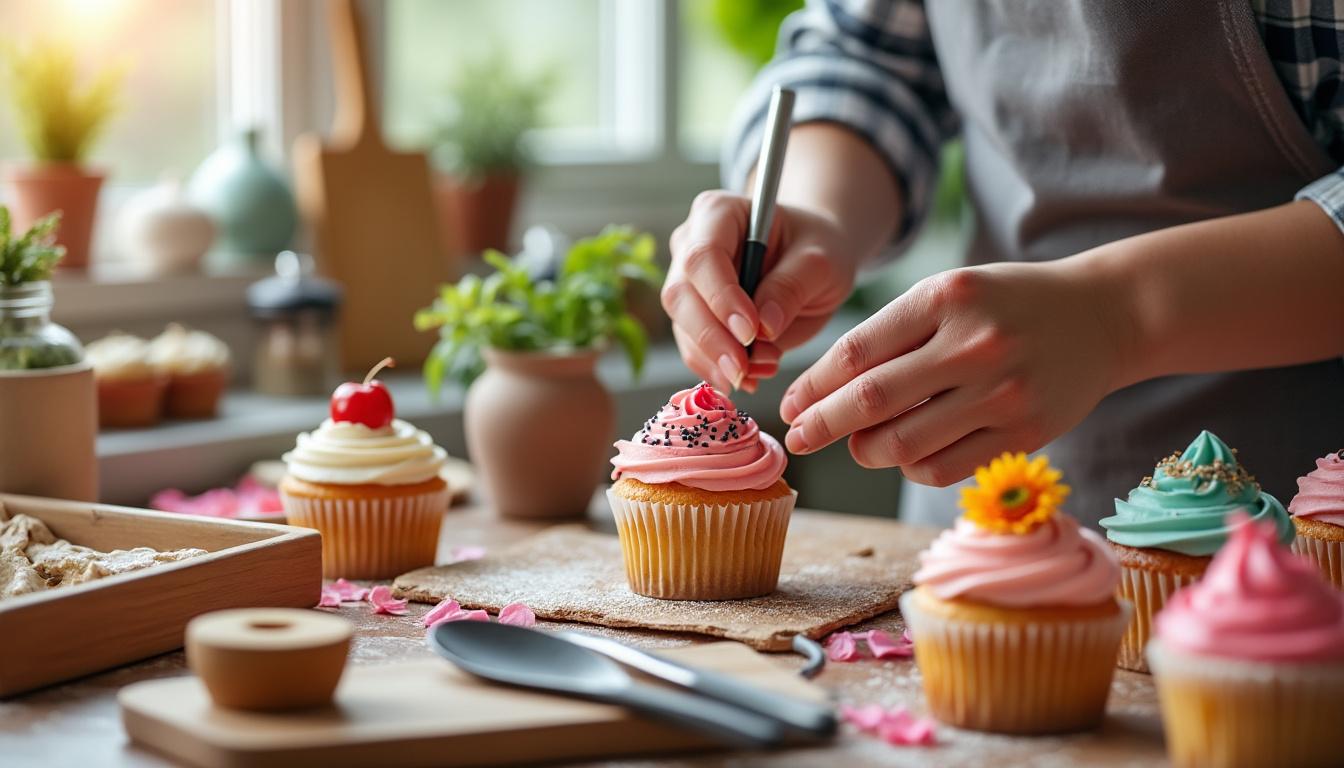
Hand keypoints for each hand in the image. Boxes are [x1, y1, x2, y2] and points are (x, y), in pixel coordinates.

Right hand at [663, 190, 858, 391]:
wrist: (812, 262)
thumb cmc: (817, 248)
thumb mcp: (821, 261)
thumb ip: (792, 287)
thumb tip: (763, 328)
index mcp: (718, 213)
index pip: (703, 256)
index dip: (721, 297)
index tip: (750, 332)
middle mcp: (690, 244)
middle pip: (681, 294)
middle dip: (711, 338)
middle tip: (744, 369)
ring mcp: (686, 281)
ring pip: (682, 326)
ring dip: (717, 359)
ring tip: (760, 371)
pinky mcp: (691, 316)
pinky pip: (693, 348)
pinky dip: (717, 369)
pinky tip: (749, 378)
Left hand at [779, 260, 1132, 485]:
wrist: (1105, 315)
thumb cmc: (1006, 304)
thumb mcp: (949, 294)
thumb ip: (891, 335)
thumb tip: (821, 396)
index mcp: (945, 297)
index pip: (856, 351)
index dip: (813, 385)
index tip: (790, 404)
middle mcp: (974, 343)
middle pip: (870, 401)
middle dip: (822, 424)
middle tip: (798, 437)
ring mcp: (1003, 392)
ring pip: (902, 443)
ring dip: (865, 451)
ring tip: (858, 444)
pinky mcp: (1025, 433)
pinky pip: (942, 467)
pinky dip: (910, 467)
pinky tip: (907, 453)